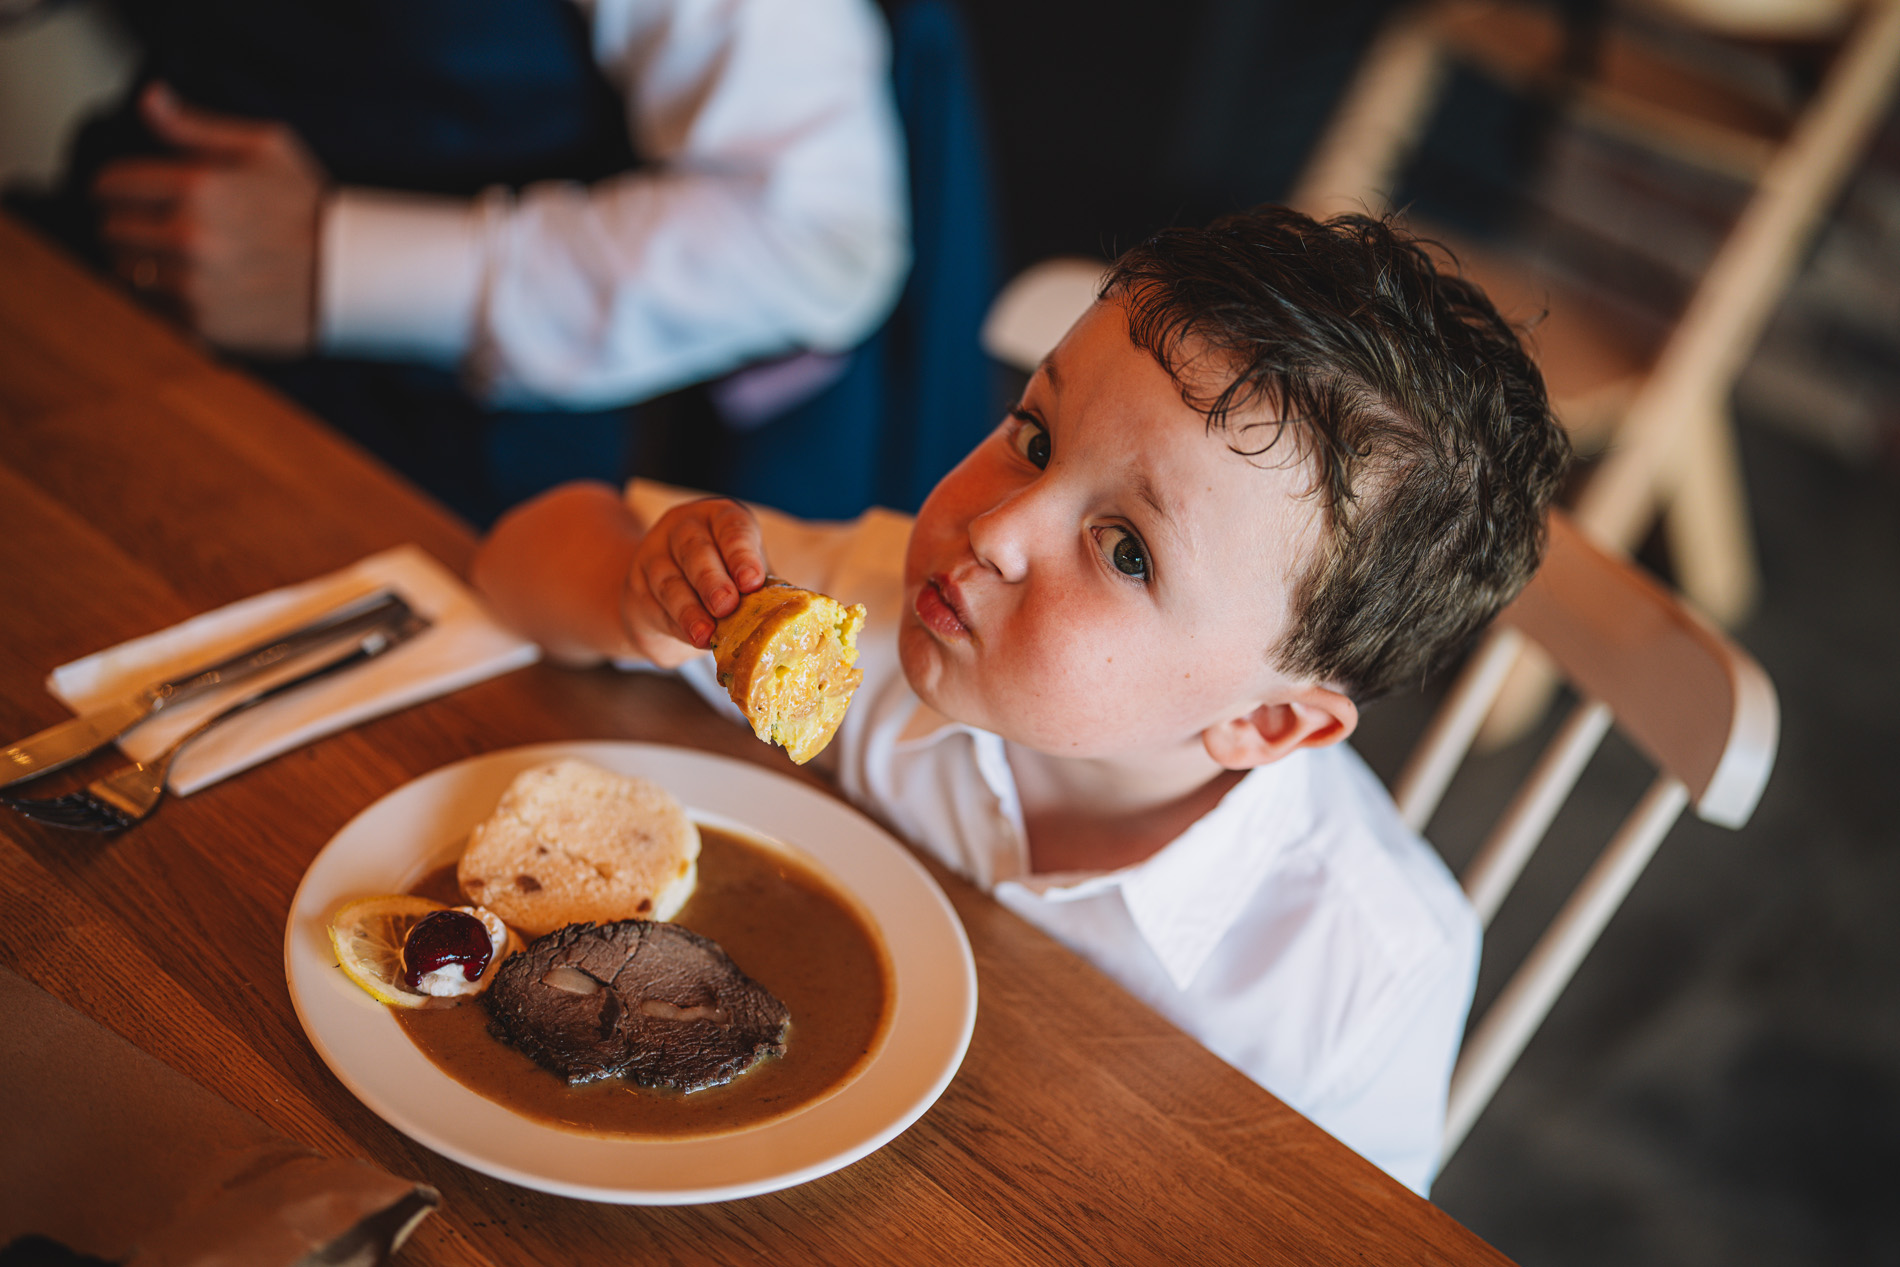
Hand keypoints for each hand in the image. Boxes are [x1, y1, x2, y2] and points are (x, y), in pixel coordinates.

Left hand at [93, 82, 327, 354]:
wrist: (351, 277)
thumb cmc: (309, 208)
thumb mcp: (266, 149)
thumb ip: (196, 126)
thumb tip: (149, 98)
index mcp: (196, 188)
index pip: (110, 186)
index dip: (115, 187)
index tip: (128, 193)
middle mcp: (188, 237)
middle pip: (110, 230)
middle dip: (126, 224)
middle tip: (156, 226)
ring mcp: (193, 286)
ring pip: (126, 272)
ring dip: (142, 263)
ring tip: (176, 259)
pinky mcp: (202, 325)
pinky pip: (152, 309)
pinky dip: (164, 299)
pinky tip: (196, 287)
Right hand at [622, 498, 767, 665]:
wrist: (668, 599)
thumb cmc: (724, 582)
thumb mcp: (746, 576)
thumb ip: (765, 588)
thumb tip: (797, 616)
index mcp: (720, 518)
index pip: (731, 527)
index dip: (741, 553)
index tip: (752, 581)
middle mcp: (683, 528)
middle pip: (695, 551)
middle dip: (712, 580)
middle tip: (727, 605)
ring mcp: (654, 555)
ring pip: (670, 581)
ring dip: (690, 610)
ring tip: (707, 634)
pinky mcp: (636, 588)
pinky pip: (655, 607)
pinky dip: (676, 626)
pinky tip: (693, 639)